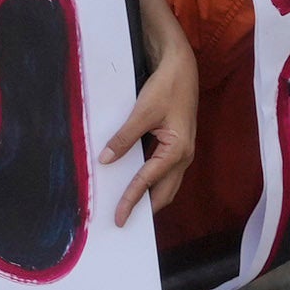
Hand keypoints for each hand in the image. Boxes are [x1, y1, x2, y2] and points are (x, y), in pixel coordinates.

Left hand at [107, 16, 197, 226]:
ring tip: (129, 209)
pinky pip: (164, 173)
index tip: (118, 217)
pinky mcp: (177, 147)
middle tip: (124, 222)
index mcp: (177, 150)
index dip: (131, 200)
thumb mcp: (143, 111)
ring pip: (166, 185)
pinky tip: (136, 185)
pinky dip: (151, 184)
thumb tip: (106, 160)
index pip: (148, 182)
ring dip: (150, 198)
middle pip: (164, 193)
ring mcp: (183, 153)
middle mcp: (184, 156)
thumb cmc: (167, 87)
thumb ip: (124, 138)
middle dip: (145, 209)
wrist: (182, 68)